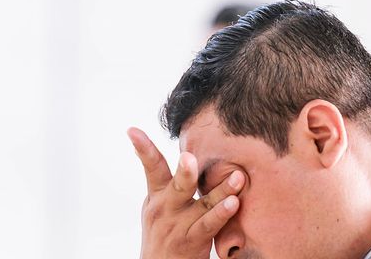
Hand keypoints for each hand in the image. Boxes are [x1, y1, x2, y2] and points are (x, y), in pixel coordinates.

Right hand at [128, 127, 243, 258]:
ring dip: (222, 190)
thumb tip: (184, 151)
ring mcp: (178, 226)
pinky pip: (210, 224)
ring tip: (238, 177)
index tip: (132, 130)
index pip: (151, 167)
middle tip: (189, 156)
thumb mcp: (160, 207)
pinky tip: (234, 203)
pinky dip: (222, 213)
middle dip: (185, 171)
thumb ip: (172, 182)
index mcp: (157, 196)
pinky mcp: (192, 241)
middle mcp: (165, 209)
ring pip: (203, 203)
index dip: (143, 148)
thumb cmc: (166, 232)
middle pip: (177, 185)